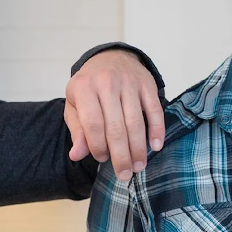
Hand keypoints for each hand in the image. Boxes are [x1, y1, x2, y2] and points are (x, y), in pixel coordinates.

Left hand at [65, 49, 164, 182]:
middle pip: (116, 127)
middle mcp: (107, 83)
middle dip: (121, 155)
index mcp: (84, 88)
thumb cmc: (90, 87)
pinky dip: (157, 130)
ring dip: (138, 148)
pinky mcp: (147, 83)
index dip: (97, 147)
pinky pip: (155, 110)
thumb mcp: (75, 104)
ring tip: (138, 166)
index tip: (101, 159)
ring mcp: (129, 82)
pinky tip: (156, 146)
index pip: (92, 125)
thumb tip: (76, 155)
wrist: (110, 57)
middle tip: (124, 174)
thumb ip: (77, 130)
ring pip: (135, 122)